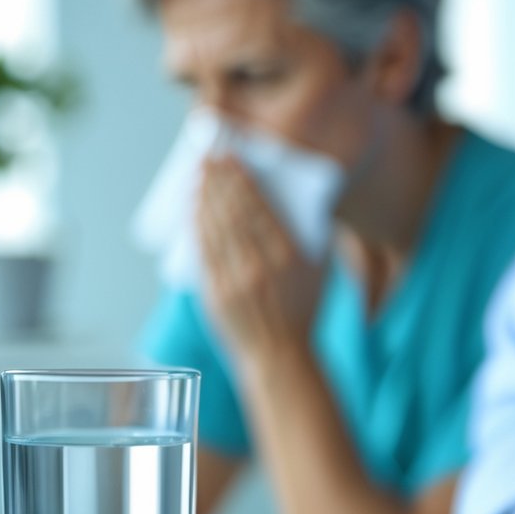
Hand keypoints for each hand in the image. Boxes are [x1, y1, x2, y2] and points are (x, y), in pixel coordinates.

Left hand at [196, 154, 326, 365]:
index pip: (258, 207)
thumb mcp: (320, 270)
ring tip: (199, 175)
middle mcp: (259, 266)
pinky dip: (196, 225)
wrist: (281, 356)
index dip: (241, 179)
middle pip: (232, 212)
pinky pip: (202, 251)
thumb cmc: (304, 311)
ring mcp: (234, 281)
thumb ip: (313, 233)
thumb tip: (300, 197)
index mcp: (289, 256)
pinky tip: (194, 208)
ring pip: (214, 228)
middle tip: (208, 157)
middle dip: (218, 181)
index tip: (231, 158)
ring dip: (204, 197)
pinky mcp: (214, 294)